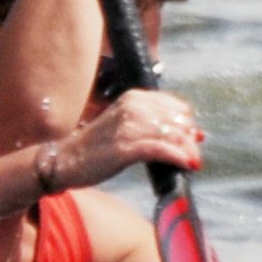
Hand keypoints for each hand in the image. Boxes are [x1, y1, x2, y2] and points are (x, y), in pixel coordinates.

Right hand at [55, 86, 202, 190]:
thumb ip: (155, 127)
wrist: (66, 159)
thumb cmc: (97, 146)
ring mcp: (127, 126)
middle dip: (190, 140)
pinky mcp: (124, 147)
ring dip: (188, 150)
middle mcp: (131, 107)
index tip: (193, 139)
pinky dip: (177, 157)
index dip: (188, 124)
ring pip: (172, 135)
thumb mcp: (126, 126)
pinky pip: (160, 149)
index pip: (176, 107)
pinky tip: (186, 164)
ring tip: (193, 162)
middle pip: (177, 121)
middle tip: (195, 156)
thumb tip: (196, 134)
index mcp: (133, 97)